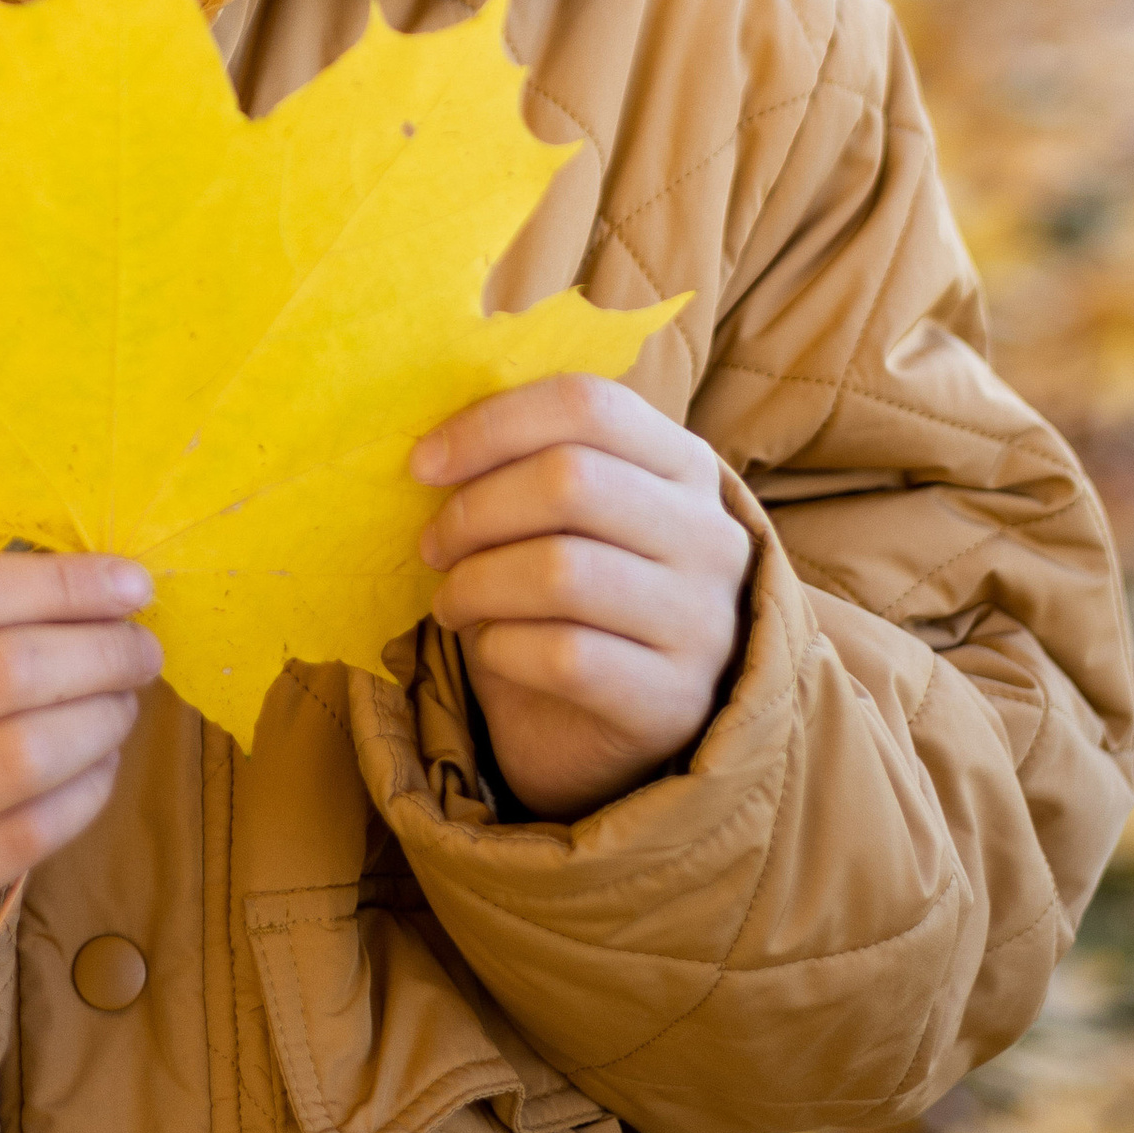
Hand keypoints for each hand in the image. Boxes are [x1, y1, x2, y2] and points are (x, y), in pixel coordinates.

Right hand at [0, 554, 161, 967]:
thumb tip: (104, 591)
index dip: (62, 584)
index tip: (131, 584)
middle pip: (3, 673)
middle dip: (98, 652)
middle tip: (142, 648)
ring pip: (24, 756)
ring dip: (100, 721)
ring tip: (123, 703)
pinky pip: (27, 835)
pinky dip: (85, 792)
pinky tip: (100, 764)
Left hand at [411, 375, 751, 820]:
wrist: (624, 727)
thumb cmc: (580, 599)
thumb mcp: (568, 517)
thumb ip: (529, 462)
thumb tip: (433, 434)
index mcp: (685, 464)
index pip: (587, 405)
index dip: (491, 425)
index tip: (423, 464)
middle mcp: (710, 536)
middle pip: (570, 480)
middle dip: (475, 511)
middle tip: (433, 545)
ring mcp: (702, 622)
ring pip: (562, 571)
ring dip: (477, 584)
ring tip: (452, 601)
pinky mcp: (673, 700)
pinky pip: (564, 656)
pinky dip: (502, 647)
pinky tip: (491, 649)